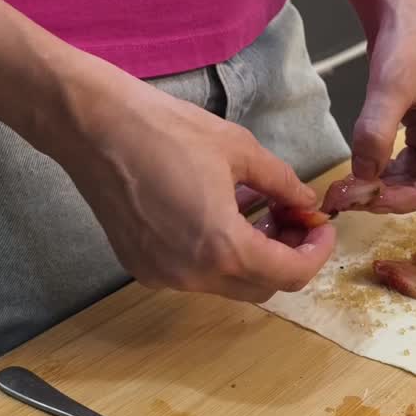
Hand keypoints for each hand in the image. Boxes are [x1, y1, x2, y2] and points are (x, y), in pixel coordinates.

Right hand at [43, 61, 334, 302]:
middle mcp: (192, 275)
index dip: (316, 252)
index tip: (321, 226)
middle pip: (262, 287)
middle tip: (294, 216)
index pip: (291, 275)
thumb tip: (306, 203)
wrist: (94, 128)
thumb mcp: (240, 150)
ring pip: (228, 283)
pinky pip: (195, 273)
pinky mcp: (141, 267)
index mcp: (222, 248)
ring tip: (258, 210)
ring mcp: (163, 276)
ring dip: (253, 255)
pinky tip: (219, 214)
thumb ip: (282, 184)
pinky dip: (218, 254)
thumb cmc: (166, 131)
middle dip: (287, 255)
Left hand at [352, 3, 415, 212]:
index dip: (411, 198)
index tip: (374, 201)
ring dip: (387, 187)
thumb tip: (362, 177)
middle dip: (395, 194)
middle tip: (353, 199)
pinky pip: (408, 165)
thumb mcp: (391, 85)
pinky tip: (359, 175)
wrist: (400, 10)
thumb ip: (375, 132)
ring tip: (350, 190)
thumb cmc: (409, 38)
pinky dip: (384, 172)